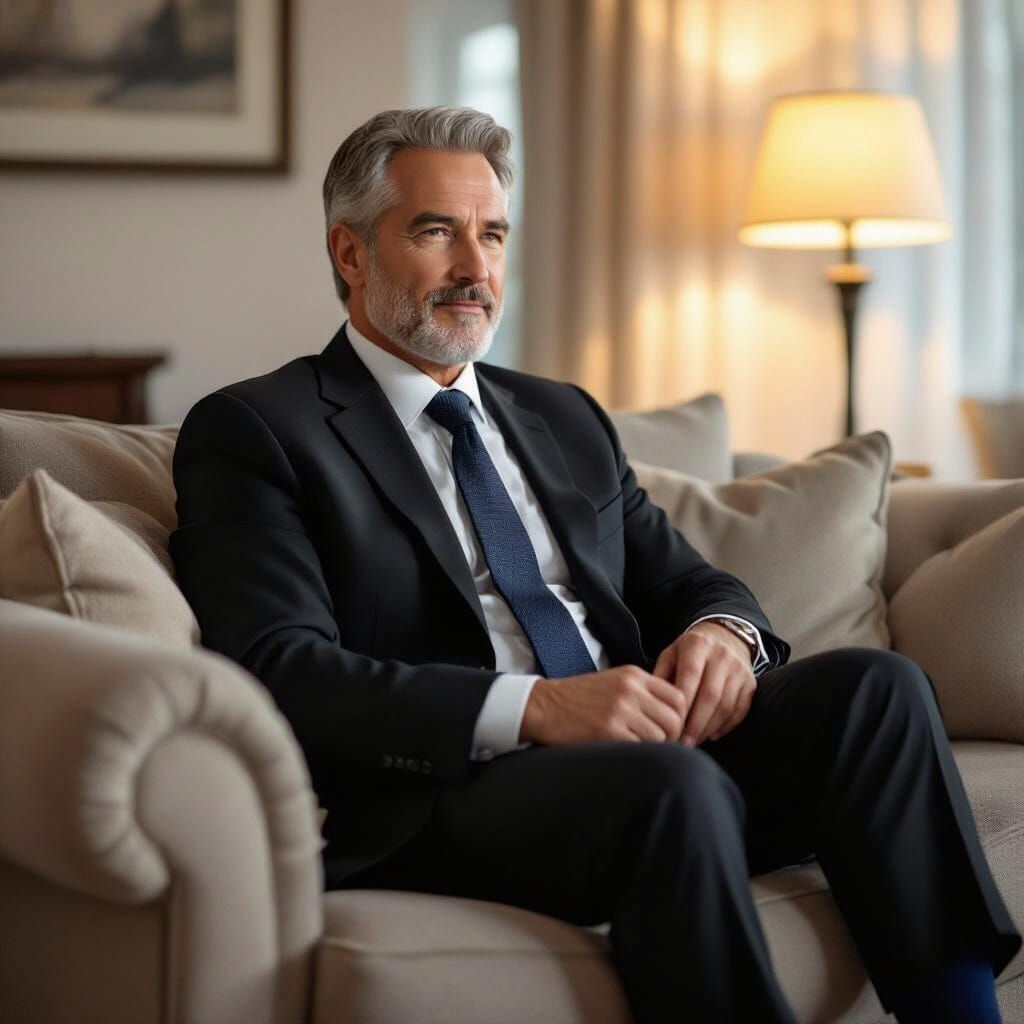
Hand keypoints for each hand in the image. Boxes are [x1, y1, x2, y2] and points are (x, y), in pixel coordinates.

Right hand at [518, 665, 687, 746]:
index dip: (679, 718)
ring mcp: (620, 709)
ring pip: (660, 737)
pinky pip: (640, 748)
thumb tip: (672, 719)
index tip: (669, 731)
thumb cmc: (578, 699)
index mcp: (634, 676)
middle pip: (674, 719)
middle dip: (671, 737)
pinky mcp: (608, 730)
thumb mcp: (613, 683)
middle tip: (659, 747)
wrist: (543, 705)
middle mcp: (631, 689)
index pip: (678, 697)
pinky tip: (624, 754)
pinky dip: (637, 755)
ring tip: (637, 750)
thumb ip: (641, 694)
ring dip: (653, 749)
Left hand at [651, 622, 755, 746]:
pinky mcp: (751, 684)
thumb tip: (652, 706)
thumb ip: (660, 677)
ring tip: (693, 742)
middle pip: (710, 695)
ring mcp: (739, 669)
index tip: (670, 726)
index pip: (691, 676)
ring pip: (726, 706)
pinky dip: (725, 727)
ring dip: (708, 728)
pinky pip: (739, 710)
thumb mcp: (670, 655)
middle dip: (695, 724)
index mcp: (697, 644)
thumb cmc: (688, 652)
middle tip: (682, 743)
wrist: (724, 638)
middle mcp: (722, 655)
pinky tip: (710, 736)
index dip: (681, 704)